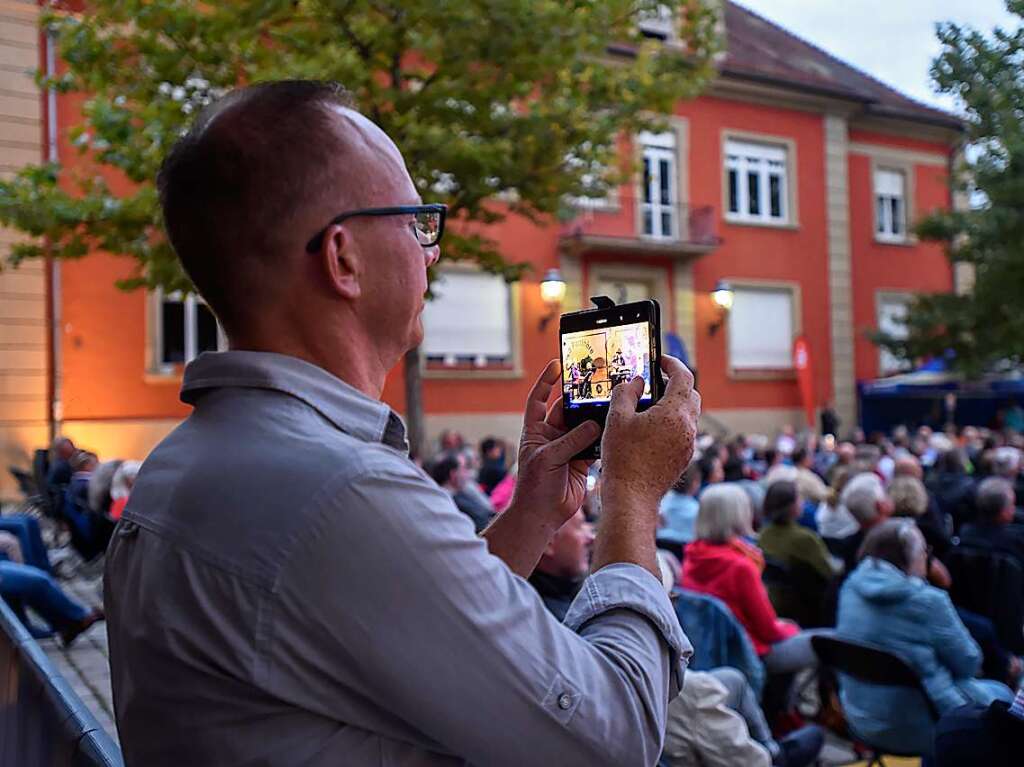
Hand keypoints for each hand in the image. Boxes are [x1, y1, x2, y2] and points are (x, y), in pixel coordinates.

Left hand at [507, 360, 600, 532]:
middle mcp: (552, 436)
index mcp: (536, 431)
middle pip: (568, 410)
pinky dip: (604, 438)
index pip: (539, 399)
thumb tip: (594, 424)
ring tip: (611, 403)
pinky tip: (614, 430)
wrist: (542, 515)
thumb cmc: (534, 486)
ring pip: (585, 426)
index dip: (547, 381)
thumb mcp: (548, 458)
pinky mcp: (582, 460)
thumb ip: (571, 440)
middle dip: (581, 398)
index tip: (557, 364)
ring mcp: (568, 447)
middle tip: (597, 382)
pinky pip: (596, 444)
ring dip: (595, 418)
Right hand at [600, 355, 700, 513]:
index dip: (673, 363)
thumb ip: (626, 393)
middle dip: (676, 384)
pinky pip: (683, 432)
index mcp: (675, 413)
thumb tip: (635, 382)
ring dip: (674, 405)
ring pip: (688, 415)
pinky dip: (672, 424)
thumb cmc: (624, 458)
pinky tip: (651, 430)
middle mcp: (688, 427)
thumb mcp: (616, 419)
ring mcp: (688, 444)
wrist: (632, 497)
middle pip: (691, 395)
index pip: (683, 376)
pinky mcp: (684, 458)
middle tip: (656, 381)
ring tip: (650, 406)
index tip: (661, 360)